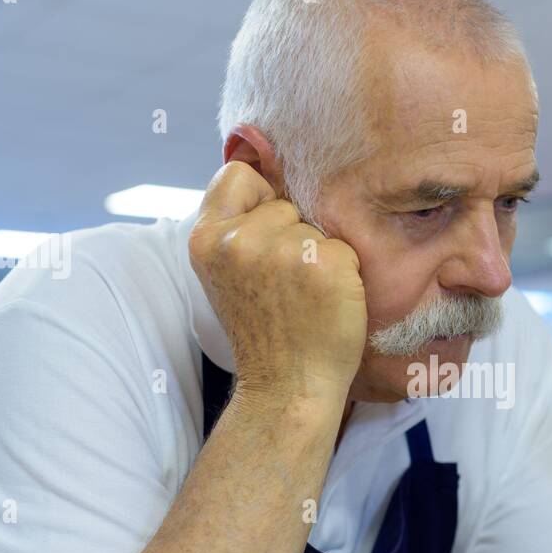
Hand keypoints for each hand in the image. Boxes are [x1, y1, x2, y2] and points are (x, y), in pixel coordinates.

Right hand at [187, 161, 366, 401]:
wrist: (287, 388)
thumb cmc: (266, 331)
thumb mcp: (230, 273)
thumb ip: (238, 227)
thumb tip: (266, 165)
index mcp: (206, 239)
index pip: (238, 173)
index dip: (259, 197)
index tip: (265, 235)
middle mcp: (239, 240)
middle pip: (284, 202)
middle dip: (292, 235)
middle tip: (284, 287)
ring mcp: (284, 250)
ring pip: (316, 225)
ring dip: (319, 255)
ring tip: (304, 297)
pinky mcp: (326, 263)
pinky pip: (345, 247)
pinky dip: (344, 274)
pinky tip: (326, 303)